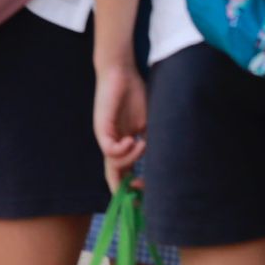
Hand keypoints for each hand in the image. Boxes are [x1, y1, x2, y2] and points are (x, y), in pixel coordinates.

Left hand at [93, 60, 148, 191]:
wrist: (121, 74)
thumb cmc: (134, 95)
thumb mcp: (148, 124)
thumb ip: (151, 143)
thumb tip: (163, 163)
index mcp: (122, 144)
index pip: (123, 173)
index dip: (133, 186)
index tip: (147, 187)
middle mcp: (111, 143)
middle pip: (112, 175)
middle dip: (123, 189)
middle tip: (139, 190)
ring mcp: (105, 136)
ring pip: (114, 163)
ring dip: (131, 159)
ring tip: (142, 144)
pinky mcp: (101, 127)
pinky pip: (109, 149)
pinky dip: (123, 150)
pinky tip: (133, 140)